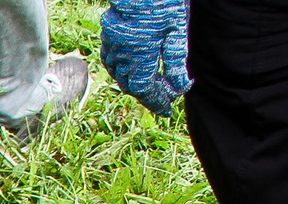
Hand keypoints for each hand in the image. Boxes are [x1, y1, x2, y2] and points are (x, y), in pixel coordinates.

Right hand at [99, 0, 189, 115]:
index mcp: (140, 57)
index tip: (166, 110)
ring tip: (147, 82)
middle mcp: (123, 54)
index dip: (156, 101)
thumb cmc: (164, 4)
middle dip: (146, 94)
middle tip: (161, 97)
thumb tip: (179, 88)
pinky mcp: (109, 33)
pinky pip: (110, 58)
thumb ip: (176, 62)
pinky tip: (129, 65)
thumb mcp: (178, 32)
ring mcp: (112, 44)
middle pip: (131, 85)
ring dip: (132, 81)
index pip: (146, 89)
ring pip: (118, 73)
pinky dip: (119, 67)